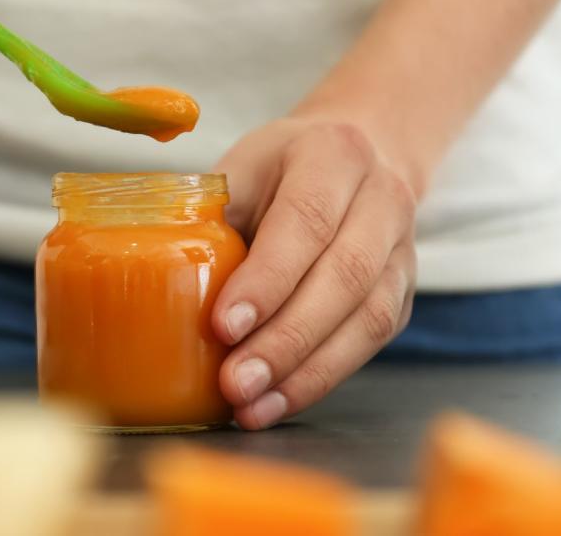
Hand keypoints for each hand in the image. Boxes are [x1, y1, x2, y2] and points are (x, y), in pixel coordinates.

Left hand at [212, 117, 417, 429]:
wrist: (362, 153)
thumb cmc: (284, 168)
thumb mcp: (243, 167)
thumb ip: (212, 214)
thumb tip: (157, 275)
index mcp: (332, 155)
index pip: (306, 221)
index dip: (268, 278)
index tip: (224, 325)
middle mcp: (381, 199)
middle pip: (343, 276)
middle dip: (286, 339)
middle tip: (235, 382)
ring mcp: (401, 249)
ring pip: (366, 318)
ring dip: (307, 372)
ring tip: (253, 407)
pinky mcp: (402, 293)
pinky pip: (371, 342)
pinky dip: (323, 377)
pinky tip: (279, 401)